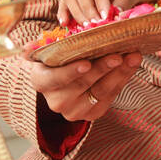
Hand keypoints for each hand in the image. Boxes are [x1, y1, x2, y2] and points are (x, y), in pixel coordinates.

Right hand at [28, 50, 144, 121]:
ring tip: (132, 56)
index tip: (86, 62)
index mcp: (41, 81)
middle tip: (119, 53)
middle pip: (83, 84)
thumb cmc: (58, 59)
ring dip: (119, 72)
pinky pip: (111, 96)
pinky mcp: (92, 114)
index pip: (53, 79)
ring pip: (100, 91)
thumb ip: (44, 45)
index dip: (69, 72)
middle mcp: (56, 101)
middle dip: (103, 67)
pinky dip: (123, 78)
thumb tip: (28, 46)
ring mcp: (74, 110)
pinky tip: (132, 63)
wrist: (66, 80)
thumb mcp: (50, 50)